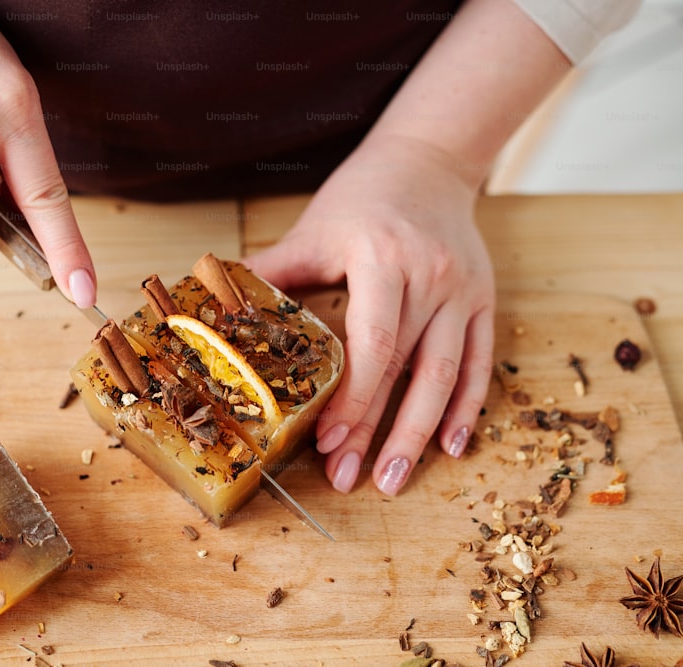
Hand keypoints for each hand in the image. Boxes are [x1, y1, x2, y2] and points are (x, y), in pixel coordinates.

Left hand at [244, 133, 494, 495]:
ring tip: (394, 480)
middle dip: (378, 431)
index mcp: (381, 257)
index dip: (352, 398)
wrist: (429, 158)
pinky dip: (467, 407)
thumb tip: (214, 309)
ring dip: (421, 433)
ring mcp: (464, 290)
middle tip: (352, 480)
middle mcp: (430, 276)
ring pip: (447, 375)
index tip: (326, 442)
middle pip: (406, 368)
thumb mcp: (314, 228)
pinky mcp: (485, 299)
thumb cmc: (362, 196)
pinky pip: (480, 362)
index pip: (371, 342)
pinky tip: (450, 447)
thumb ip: (271, 271)